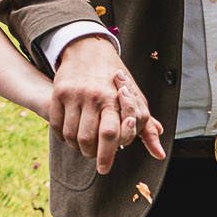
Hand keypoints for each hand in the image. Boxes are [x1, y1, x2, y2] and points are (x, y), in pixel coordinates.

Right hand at [49, 35, 164, 174]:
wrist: (89, 48)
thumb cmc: (117, 79)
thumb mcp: (135, 99)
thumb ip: (146, 128)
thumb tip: (159, 154)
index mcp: (115, 98)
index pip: (111, 135)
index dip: (107, 155)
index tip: (104, 168)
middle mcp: (94, 96)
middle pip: (89, 139)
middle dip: (92, 154)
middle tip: (95, 156)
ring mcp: (74, 94)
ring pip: (72, 135)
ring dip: (77, 147)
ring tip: (84, 145)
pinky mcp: (59, 93)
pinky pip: (57, 125)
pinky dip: (63, 137)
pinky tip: (71, 136)